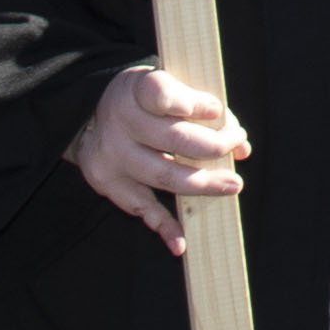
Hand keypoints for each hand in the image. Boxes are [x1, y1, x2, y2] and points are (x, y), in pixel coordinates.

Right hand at [71, 62, 248, 258]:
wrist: (87, 115)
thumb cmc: (142, 102)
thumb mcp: (166, 87)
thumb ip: (205, 110)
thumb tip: (242, 148)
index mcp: (135, 90)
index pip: (161, 94)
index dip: (193, 104)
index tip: (217, 110)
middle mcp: (121, 122)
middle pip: (175, 139)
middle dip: (214, 146)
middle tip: (236, 145)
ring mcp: (113, 155)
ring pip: (164, 175)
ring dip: (203, 184)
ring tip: (232, 185)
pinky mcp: (109, 182)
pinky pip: (141, 208)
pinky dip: (163, 227)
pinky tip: (181, 242)